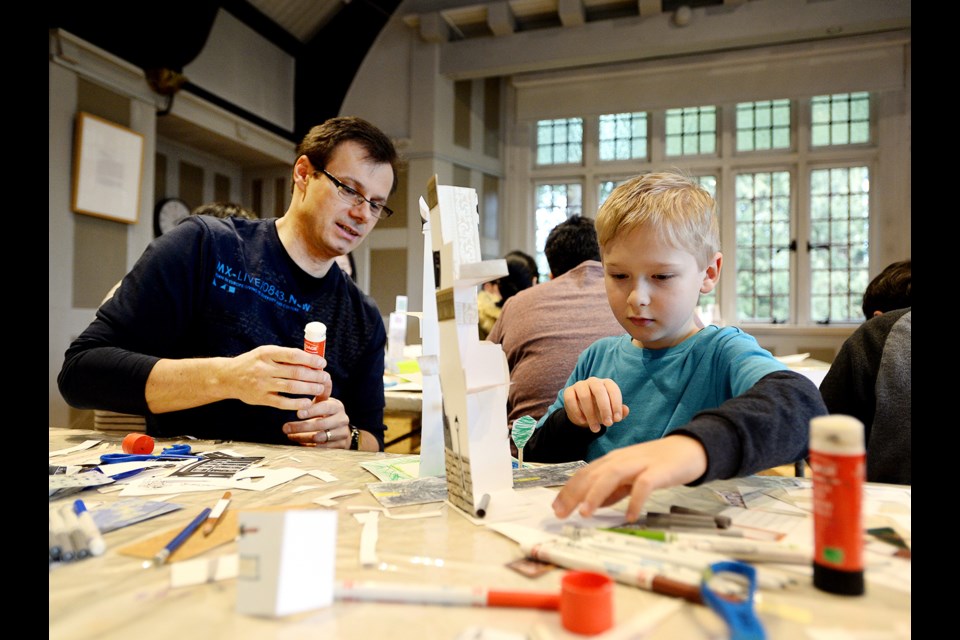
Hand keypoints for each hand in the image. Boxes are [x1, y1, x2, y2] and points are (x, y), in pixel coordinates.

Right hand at [223, 345, 330, 409]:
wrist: (228, 377)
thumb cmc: (252, 363)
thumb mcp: (265, 353)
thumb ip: (284, 356)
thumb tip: (311, 360)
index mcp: (267, 353)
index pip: (293, 355)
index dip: (310, 359)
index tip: (322, 363)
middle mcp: (264, 368)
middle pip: (295, 372)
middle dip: (314, 375)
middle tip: (326, 378)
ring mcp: (262, 384)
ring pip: (291, 387)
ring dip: (309, 389)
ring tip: (321, 389)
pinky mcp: (260, 398)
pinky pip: (282, 402)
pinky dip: (296, 403)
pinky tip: (307, 402)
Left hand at [283, 397, 349, 447]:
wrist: (342, 431)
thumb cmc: (327, 413)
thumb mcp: (324, 401)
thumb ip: (318, 391)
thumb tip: (316, 371)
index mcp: (337, 406)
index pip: (325, 407)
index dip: (312, 410)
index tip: (298, 413)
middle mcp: (342, 419)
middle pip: (321, 424)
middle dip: (301, 426)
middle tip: (285, 427)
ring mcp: (342, 433)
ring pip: (320, 437)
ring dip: (302, 437)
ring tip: (290, 436)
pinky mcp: (340, 446)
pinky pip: (322, 448)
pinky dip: (309, 446)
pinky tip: (299, 443)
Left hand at [551, 435, 707, 521]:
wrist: (689, 449)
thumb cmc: (657, 465)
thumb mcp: (630, 478)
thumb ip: (612, 491)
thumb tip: (592, 505)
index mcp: (612, 461)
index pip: (584, 474)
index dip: (568, 490)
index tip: (556, 507)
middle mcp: (621, 460)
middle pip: (593, 474)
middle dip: (574, 493)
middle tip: (561, 513)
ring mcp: (639, 463)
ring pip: (612, 475)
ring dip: (596, 494)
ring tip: (585, 513)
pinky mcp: (658, 471)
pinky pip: (643, 485)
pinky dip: (634, 500)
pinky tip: (628, 516)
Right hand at [563, 377, 630, 431]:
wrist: (582, 414)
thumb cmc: (600, 411)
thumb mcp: (611, 413)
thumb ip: (619, 412)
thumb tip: (626, 410)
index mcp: (606, 384)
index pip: (613, 390)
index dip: (616, 404)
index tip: (617, 419)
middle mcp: (593, 381)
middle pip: (599, 390)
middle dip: (605, 408)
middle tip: (608, 424)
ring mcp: (580, 385)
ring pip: (584, 396)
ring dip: (591, 414)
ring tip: (595, 428)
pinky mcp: (568, 391)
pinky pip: (571, 399)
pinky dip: (577, 411)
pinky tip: (583, 421)